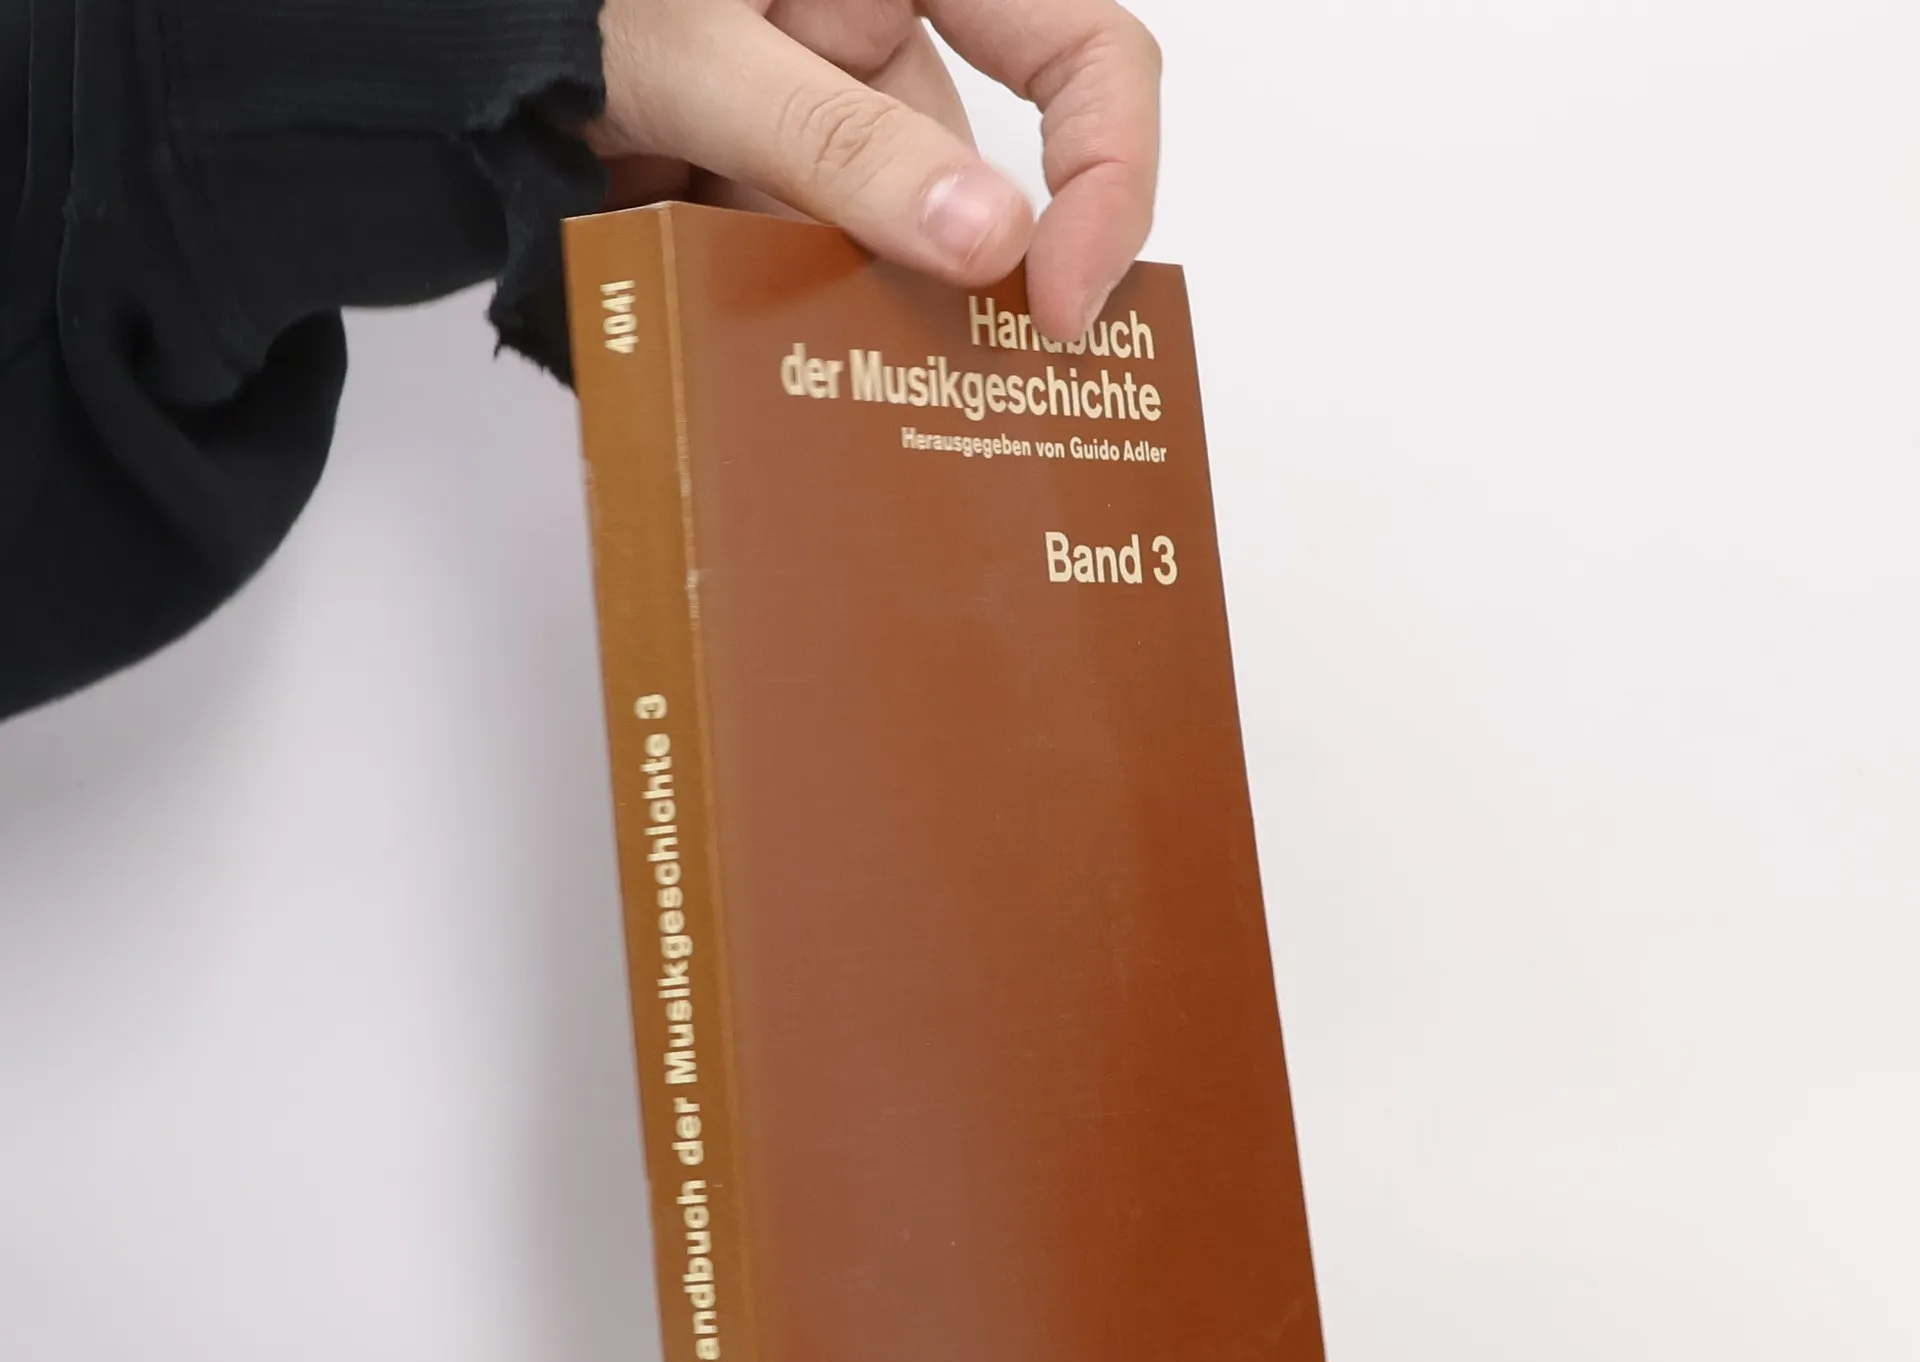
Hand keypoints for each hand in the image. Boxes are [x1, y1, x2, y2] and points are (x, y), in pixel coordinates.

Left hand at [588, 0, 1160, 343]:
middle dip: (914, 270)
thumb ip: (839, 144)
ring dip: (817, 297)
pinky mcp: (758, 181)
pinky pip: (798, 264)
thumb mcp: (698, 55)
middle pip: (960, 180)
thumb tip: (989, 241)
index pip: (1081, 50)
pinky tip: (703, 306)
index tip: (1057, 304)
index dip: (1106, 176)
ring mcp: (815, 113)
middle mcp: (873, 31)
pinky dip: (761, 302)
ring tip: (732, 303)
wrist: (420, 49)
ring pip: (872, 244)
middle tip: (869, 352)